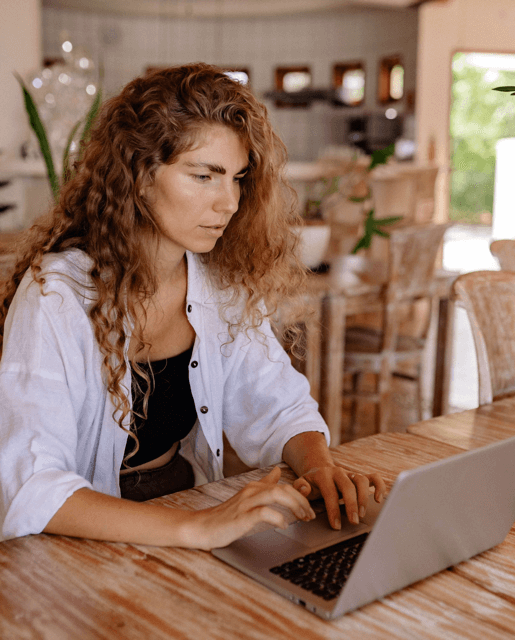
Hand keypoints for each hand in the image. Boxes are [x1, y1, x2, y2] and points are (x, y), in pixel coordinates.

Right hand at [187, 467, 315, 549]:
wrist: (202, 527)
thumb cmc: (226, 515)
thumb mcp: (248, 497)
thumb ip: (264, 484)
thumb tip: (278, 471)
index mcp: (255, 487)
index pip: (283, 484)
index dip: (300, 494)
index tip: (310, 507)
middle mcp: (251, 491)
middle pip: (283, 488)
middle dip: (301, 501)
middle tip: (310, 515)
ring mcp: (246, 503)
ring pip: (276, 494)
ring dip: (294, 506)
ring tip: (301, 518)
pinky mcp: (241, 517)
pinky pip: (263, 512)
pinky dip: (277, 518)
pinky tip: (283, 525)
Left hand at [292, 466, 385, 530]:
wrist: (319, 470)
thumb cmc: (312, 482)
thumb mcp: (301, 483)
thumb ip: (299, 486)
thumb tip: (305, 490)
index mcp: (323, 475)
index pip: (330, 492)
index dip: (333, 510)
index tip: (336, 526)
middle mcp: (338, 472)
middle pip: (348, 486)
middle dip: (352, 504)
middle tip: (353, 521)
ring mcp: (350, 474)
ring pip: (361, 480)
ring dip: (363, 498)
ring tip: (362, 514)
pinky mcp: (359, 476)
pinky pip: (373, 477)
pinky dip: (379, 486)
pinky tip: (378, 499)